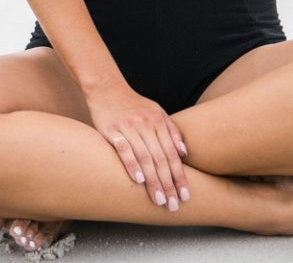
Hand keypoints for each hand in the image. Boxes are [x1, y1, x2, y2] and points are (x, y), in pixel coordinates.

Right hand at [86, 82, 190, 210]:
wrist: (107, 88)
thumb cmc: (133, 105)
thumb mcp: (156, 112)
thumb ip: (170, 130)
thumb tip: (183, 152)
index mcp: (158, 121)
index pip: (172, 153)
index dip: (179, 175)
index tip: (185, 195)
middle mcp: (146, 124)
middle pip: (160, 158)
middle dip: (168, 184)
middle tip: (173, 205)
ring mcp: (129, 126)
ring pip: (145, 157)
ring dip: (153, 181)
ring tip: (159, 199)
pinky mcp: (111, 129)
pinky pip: (123, 148)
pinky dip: (131, 164)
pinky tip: (138, 179)